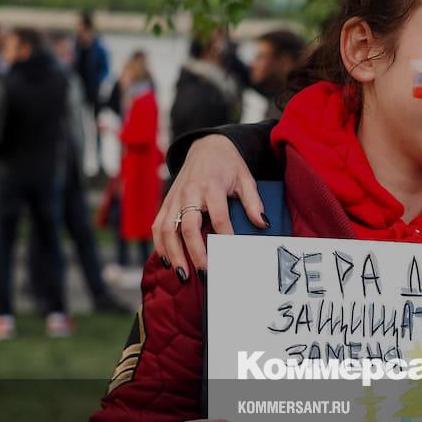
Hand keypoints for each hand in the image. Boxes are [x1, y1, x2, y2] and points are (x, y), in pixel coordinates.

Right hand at [152, 135, 264, 276]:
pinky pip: (158, 225)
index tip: (230, 255)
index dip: (224, 236)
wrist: (206, 146)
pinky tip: (168, 260)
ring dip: (173, 253)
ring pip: (168, 229)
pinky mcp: (166, 202)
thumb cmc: (229, 165)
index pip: (218, 216)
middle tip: (204, 272)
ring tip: (183, 274)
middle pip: (188, 226)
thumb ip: (254, 202)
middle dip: (194, 252)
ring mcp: (175, 198)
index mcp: (212, 186)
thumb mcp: (246, 178)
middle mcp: (190, 193)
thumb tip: (263, 224)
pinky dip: (160, 244)